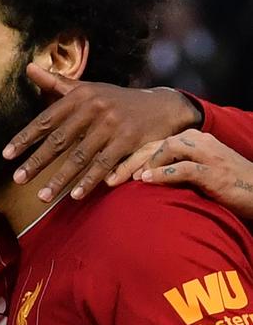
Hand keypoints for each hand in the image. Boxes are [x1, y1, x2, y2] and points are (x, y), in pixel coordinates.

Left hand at [2, 65, 202, 201]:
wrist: (162, 106)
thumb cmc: (115, 100)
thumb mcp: (87, 89)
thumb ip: (56, 83)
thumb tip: (28, 68)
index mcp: (80, 96)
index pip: (46, 120)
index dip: (25, 138)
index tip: (6, 155)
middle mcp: (95, 108)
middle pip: (60, 140)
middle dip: (37, 161)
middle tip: (18, 179)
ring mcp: (113, 125)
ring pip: (80, 156)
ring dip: (60, 179)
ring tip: (41, 197)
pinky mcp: (129, 141)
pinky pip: (105, 165)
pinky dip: (89, 182)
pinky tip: (74, 196)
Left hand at [115, 129, 252, 218]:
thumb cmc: (220, 185)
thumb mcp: (190, 173)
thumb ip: (166, 169)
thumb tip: (131, 177)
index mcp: (188, 139)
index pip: (148, 142)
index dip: (124, 154)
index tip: (103, 169)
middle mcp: (196, 140)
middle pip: (153, 143)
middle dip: (125, 159)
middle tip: (106, 177)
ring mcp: (207, 153)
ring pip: (166, 149)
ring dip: (141, 163)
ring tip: (122, 178)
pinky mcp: (215, 170)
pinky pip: (183, 168)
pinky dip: (162, 173)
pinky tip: (145, 180)